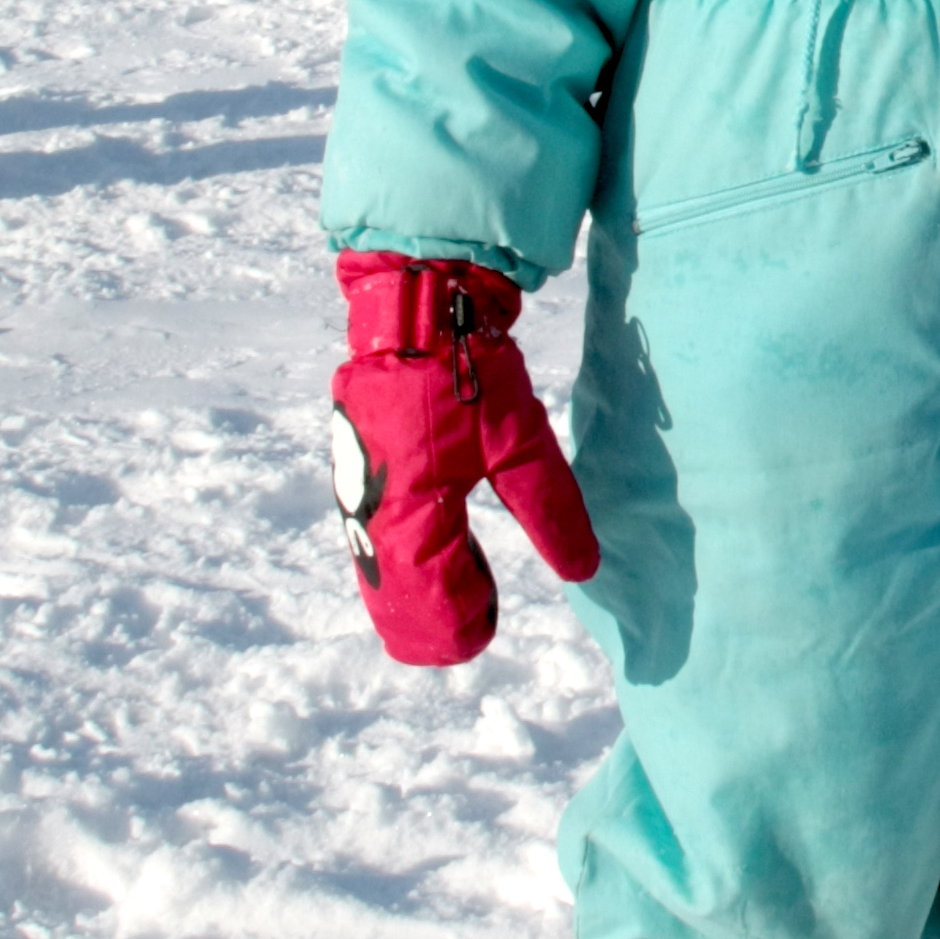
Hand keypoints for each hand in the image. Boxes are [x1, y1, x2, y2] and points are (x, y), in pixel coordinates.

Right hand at [329, 253, 599, 666]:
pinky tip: (445, 550)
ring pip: (379, 570)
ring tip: (470, 593)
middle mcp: (371, 509)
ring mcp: (356, 491)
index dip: (457, 624)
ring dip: (420, 591)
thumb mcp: (520, 440)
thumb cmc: (470, 372)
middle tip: (476, 626)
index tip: (485, 628)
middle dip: (432, 622)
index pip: (426, 598)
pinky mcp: (356, 471)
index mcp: (410, 508)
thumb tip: (583, 570)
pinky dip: (406, 559)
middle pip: (393, 596)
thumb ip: (549, 509)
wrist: (415, 310)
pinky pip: (372, 536)